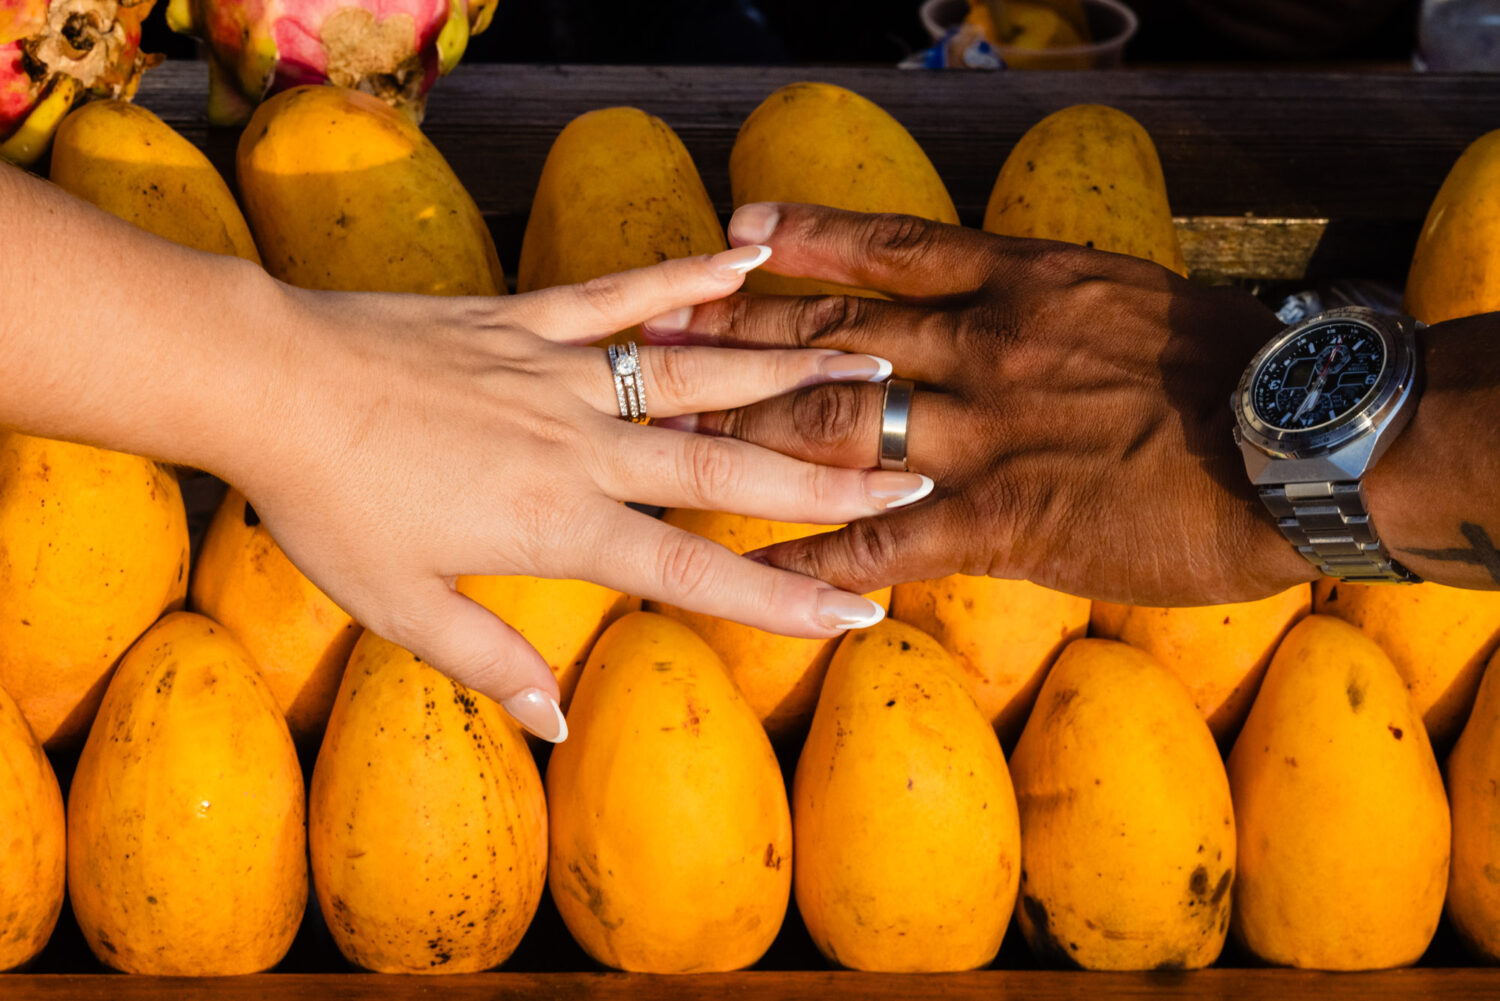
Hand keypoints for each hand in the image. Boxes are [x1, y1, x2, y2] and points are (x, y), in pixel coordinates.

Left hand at [215, 246, 918, 739]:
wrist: (266, 385)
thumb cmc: (328, 505)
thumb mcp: (397, 610)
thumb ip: (490, 663)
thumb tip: (557, 723)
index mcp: (558, 525)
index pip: (694, 571)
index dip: (782, 596)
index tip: (861, 608)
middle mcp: (580, 446)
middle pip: (728, 464)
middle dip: (830, 475)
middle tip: (919, 470)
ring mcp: (560, 373)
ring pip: (699, 372)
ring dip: (792, 372)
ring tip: (878, 364)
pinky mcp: (529, 319)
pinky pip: (623, 292)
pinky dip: (689, 273)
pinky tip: (750, 254)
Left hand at [643, 203, 1317, 606]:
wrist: (1301, 441)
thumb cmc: (1231, 368)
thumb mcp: (1129, 301)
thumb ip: (1048, 308)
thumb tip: (995, 312)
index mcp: (1021, 283)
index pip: (888, 252)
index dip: (805, 243)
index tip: (740, 232)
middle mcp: (986, 346)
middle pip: (829, 338)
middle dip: (736, 338)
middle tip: (657, 337)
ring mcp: (987, 433)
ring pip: (833, 429)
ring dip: (744, 434)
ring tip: (671, 438)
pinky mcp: (1005, 518)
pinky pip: (883, 536)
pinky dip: (815, 553)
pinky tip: (757, 568)